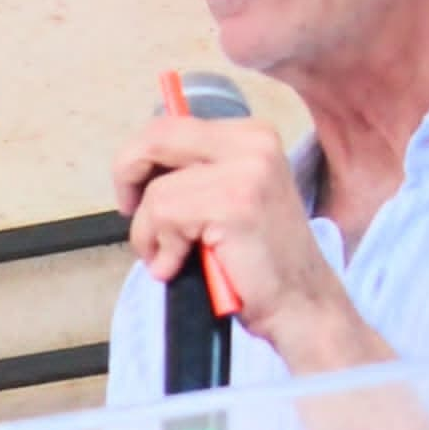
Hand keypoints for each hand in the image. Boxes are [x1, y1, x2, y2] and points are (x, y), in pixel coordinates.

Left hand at [111, 113, 374, 371]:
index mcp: (252, 135)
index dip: (139, 158)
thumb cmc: (258, 261)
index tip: (135, 192)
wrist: (300, 304)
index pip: (170, 125)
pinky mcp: (233, 204)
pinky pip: (164, 216)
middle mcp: (253, 143)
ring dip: (148, 233)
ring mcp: (247, 171)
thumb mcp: (230, 197)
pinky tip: (177, 266)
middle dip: (128, 176)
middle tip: (129, 213)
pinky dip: (160, 249)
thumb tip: (139, 164)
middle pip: (156, 138)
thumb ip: (195, 173)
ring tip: (169, 257)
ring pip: (156, 191)